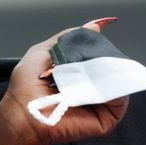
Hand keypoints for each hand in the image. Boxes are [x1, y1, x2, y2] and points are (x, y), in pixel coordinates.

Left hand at [0, 18, 129, 144]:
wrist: (24, 114)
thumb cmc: (26, 88)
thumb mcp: (43, 52)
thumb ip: (68, 38)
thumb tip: (95, 25)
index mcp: (77, 75)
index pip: (98, 56)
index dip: (98, 47)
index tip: (96, 38)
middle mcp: (90, 89)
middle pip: (111, 67)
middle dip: (104, 57)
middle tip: (89, 58)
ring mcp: (100, 104)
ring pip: (118, 81)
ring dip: (108, 71)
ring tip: (90, 71)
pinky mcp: (106, 119)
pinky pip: (120, 99)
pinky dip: (115, 88)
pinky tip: (99, 83)